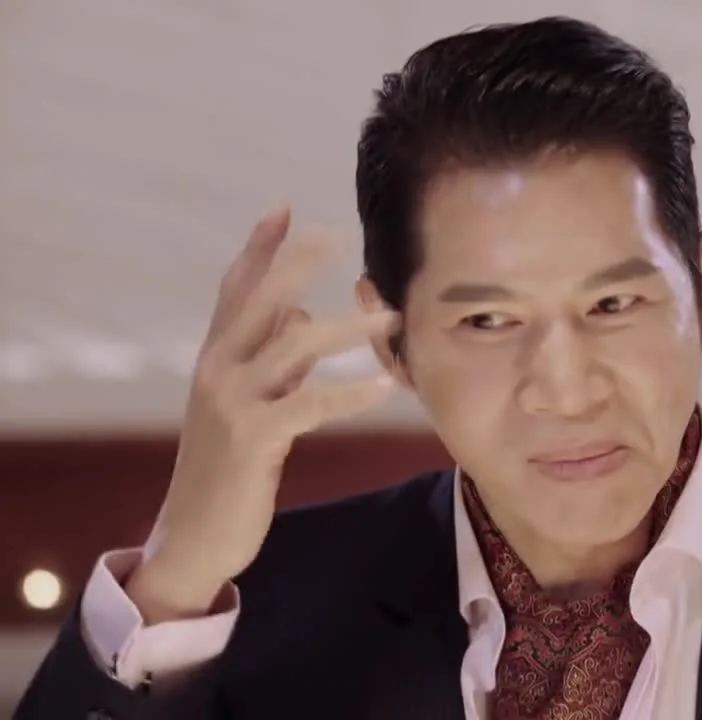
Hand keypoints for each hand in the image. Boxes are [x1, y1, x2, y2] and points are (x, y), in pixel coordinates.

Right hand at [125, 205, 398, 621]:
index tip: (283, 208)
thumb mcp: (247, 402)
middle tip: (337, 234)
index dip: (258, 249)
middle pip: (259, 301)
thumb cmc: (227, 466)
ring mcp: (232, 403)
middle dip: (296, 263)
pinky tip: (384, 385)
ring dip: (347, 329)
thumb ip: (272, 357)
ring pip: (293, 346)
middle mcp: (217, 370)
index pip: (234, 290)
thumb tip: (302, 311)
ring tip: (391, 318)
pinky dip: (351, 393)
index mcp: (215, 358)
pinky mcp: (252, 439)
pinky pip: (311, 405)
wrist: (192, 534)